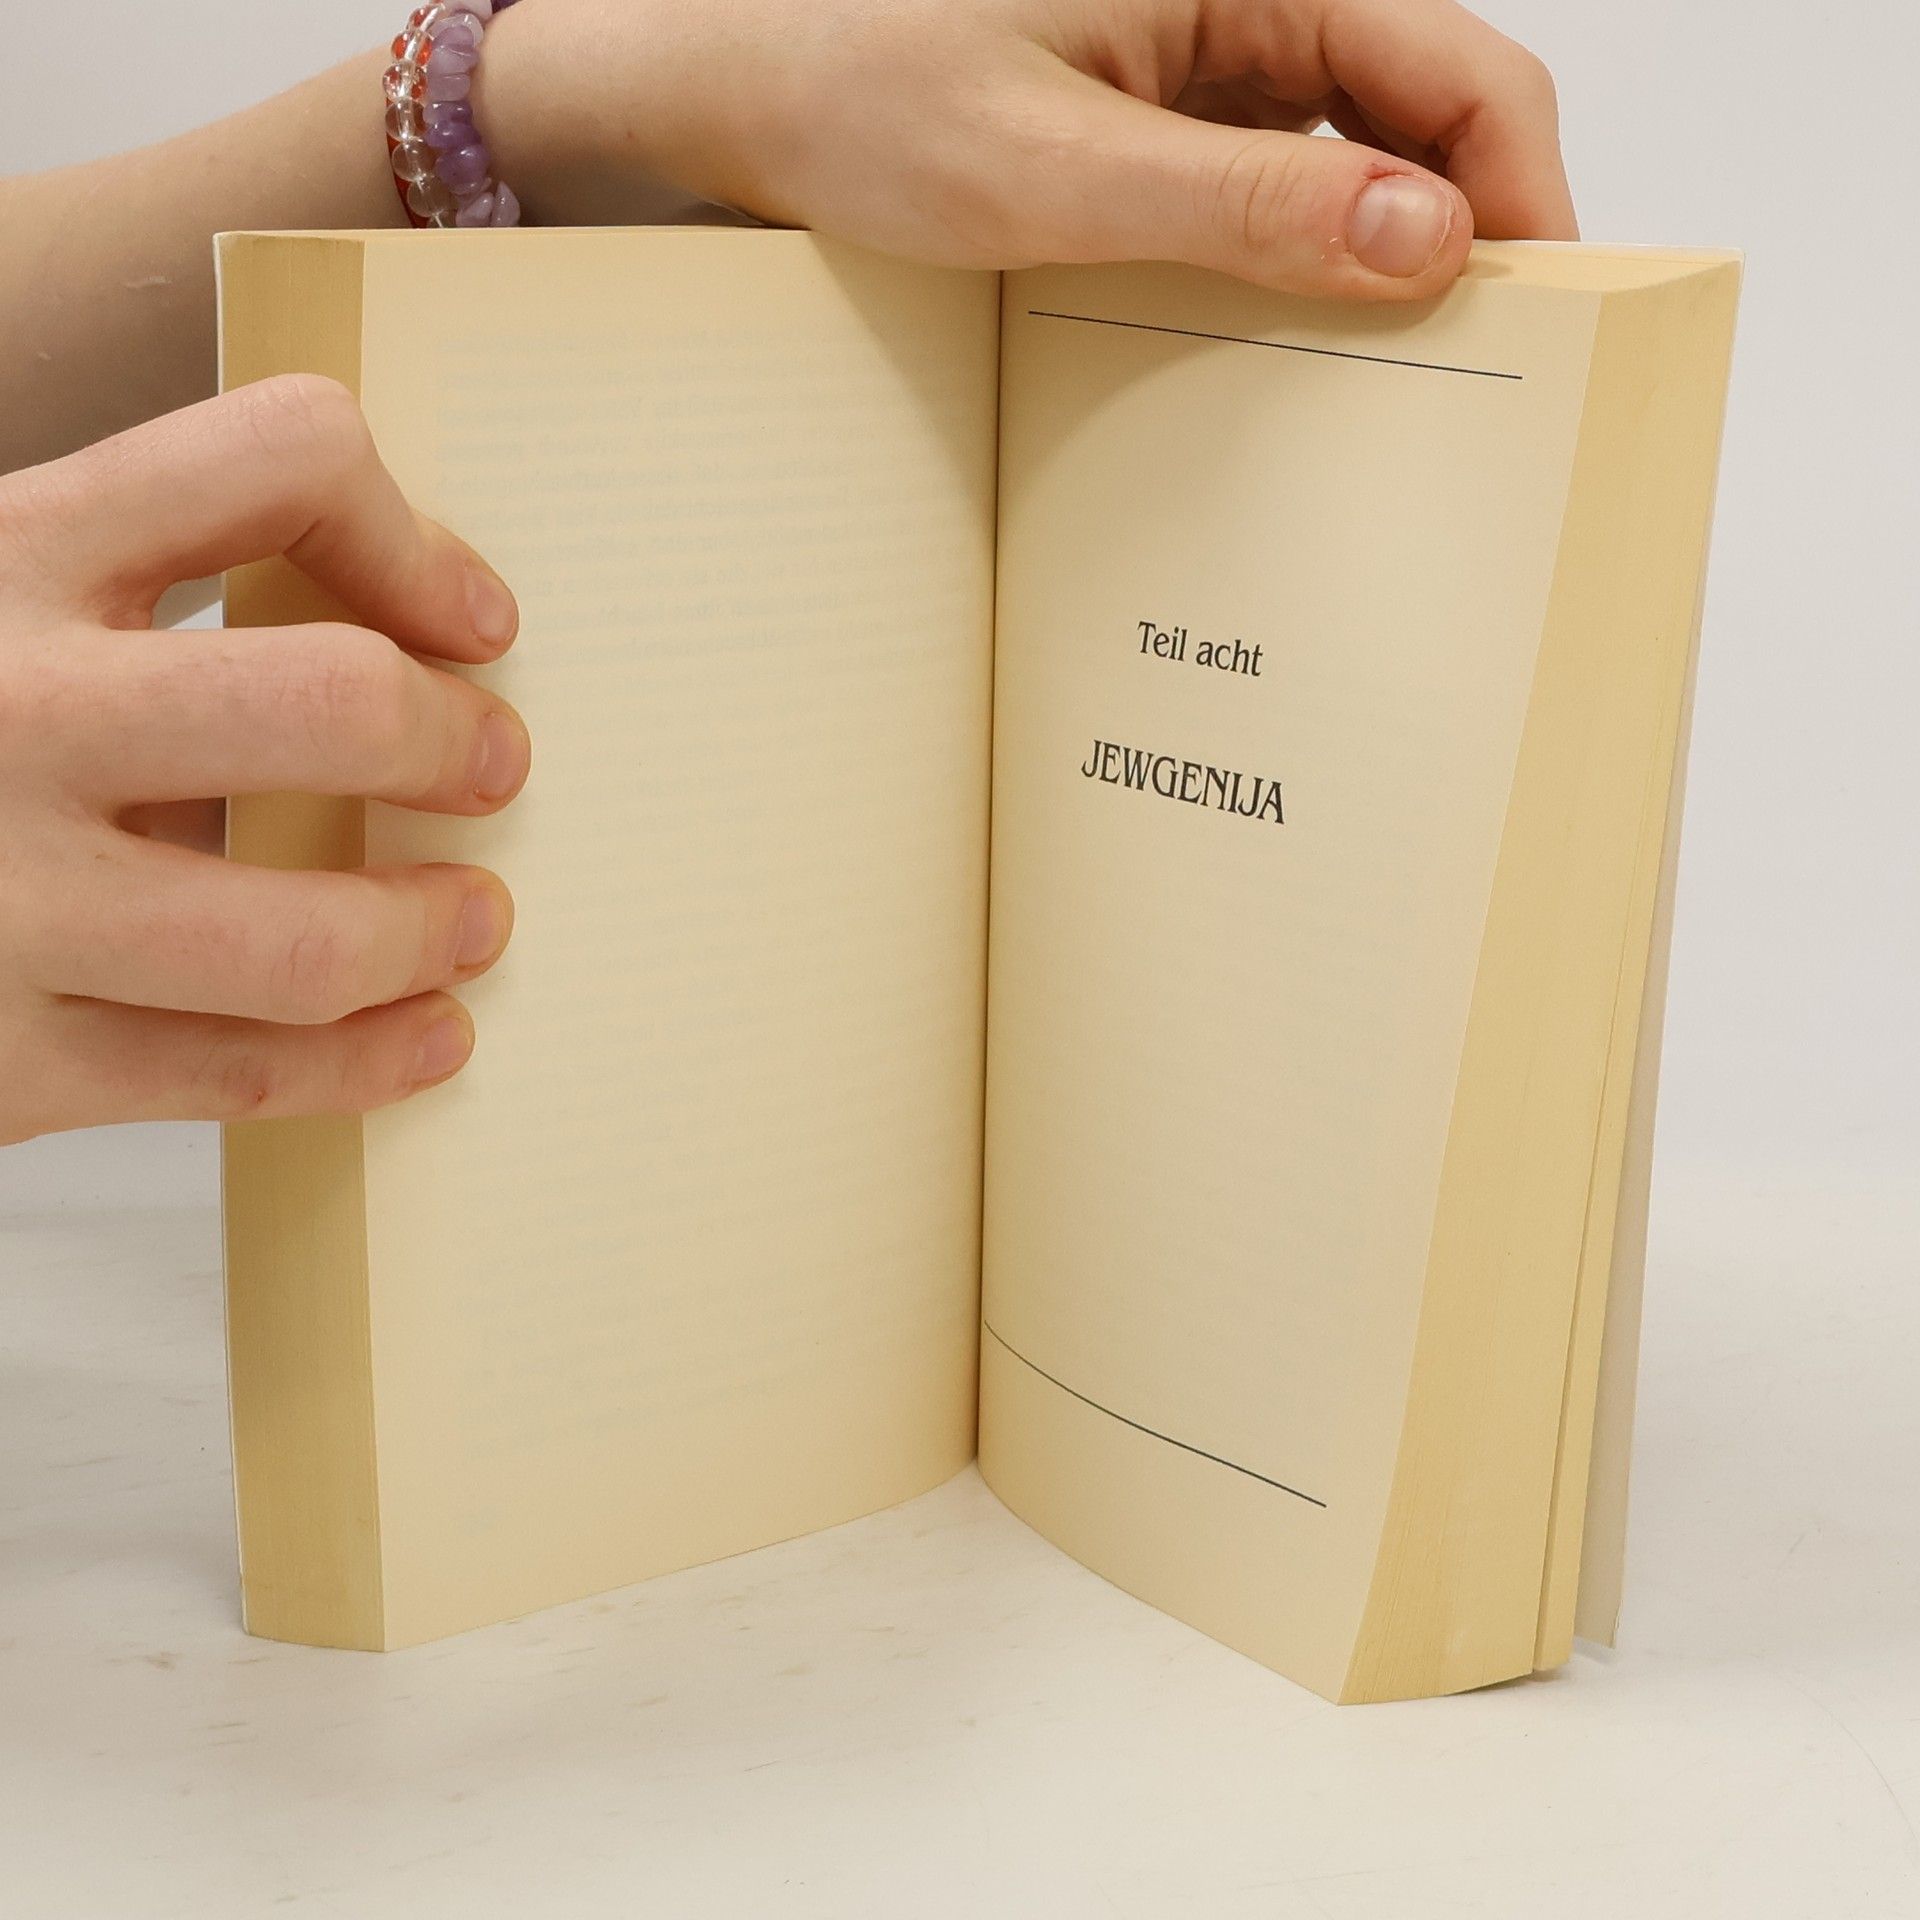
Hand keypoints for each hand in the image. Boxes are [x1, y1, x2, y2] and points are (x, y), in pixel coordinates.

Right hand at [0, 377, 529, 1145]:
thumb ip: (126, 584)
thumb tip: (402, 627)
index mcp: (2, 551)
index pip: (275, 459)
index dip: (409, 534)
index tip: (476, 621)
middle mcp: (3, 710)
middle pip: (330, 702)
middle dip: (450, 739)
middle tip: (495, 767)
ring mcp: (1, 898)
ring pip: (303, 936)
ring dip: (427, 927)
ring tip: (474, 920)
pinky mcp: (3, 1059)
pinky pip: (238, 1073)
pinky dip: (366, 1060)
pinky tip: (426, 1036)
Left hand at [483, 0, 1574, 300]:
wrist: (736, 84)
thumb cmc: (856, 90)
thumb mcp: (1051, 168)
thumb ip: (1239, 206)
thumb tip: (1422, 241)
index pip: (1457, 69)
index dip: (1519, 194)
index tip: (1544, 320)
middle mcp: (1247, 1)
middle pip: (1426, 113)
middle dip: (1463, 237)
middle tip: (1473, 379)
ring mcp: (1208, 64)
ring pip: (1357, 159)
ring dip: (1379, 263)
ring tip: (1389, 384)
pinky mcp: (1165, 120)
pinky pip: (1274, 189)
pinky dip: (1295, 265)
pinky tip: (1284, 347)